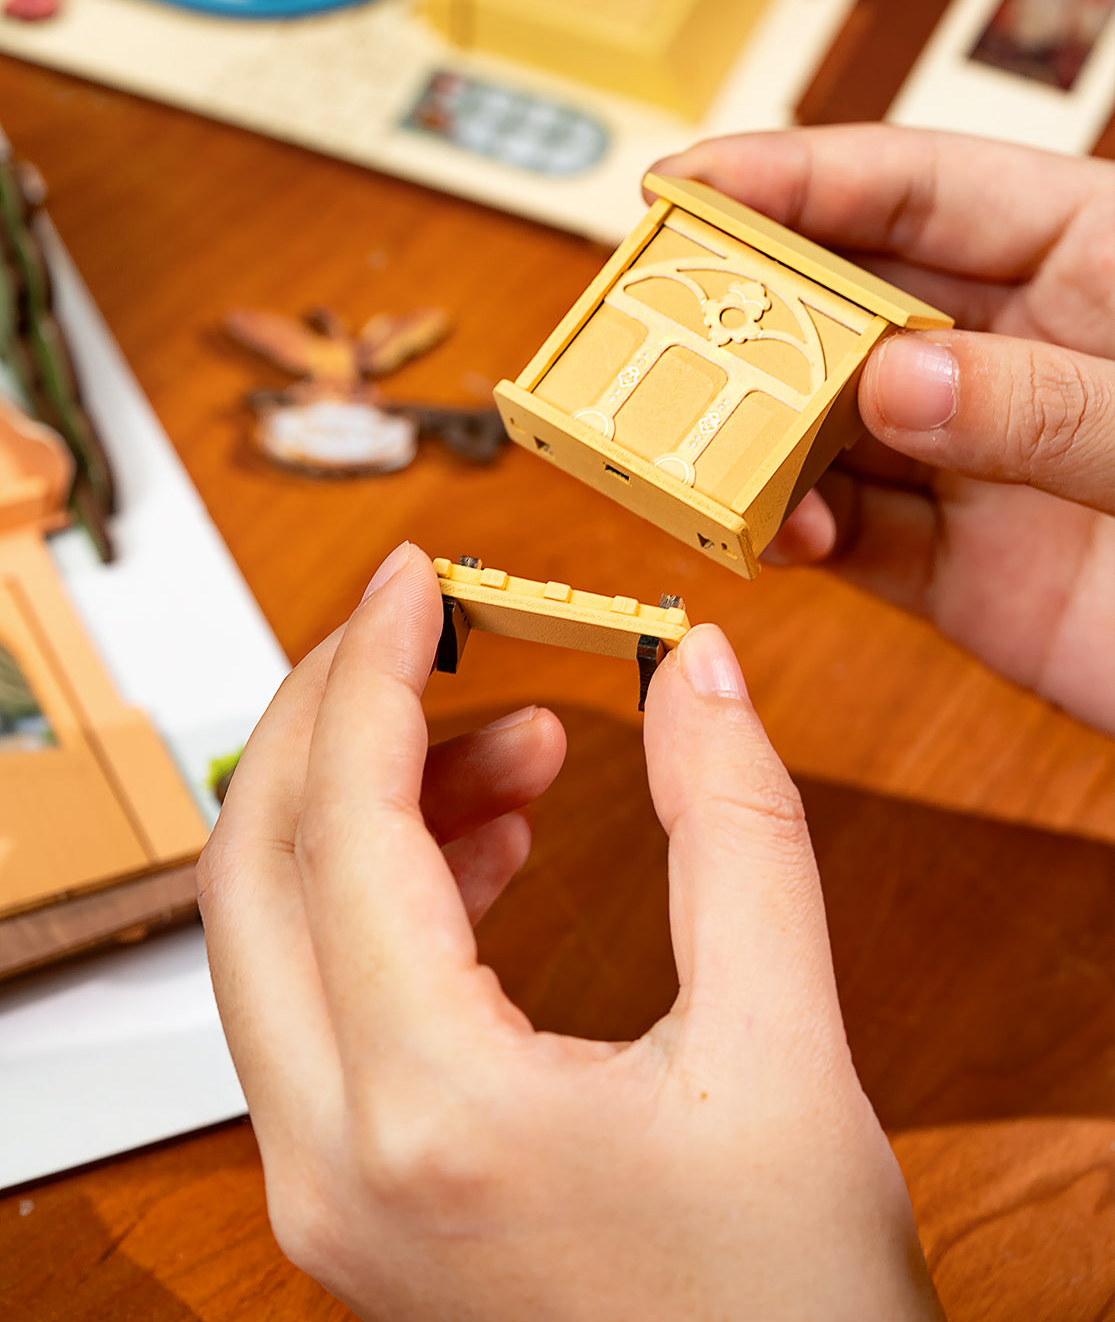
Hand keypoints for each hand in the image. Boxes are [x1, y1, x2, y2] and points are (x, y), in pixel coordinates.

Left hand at [200, 545, 941, 1321]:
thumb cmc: (787, 1315)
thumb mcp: (786, 1052)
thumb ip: (739, 831)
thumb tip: (698, 669)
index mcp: (429, 1118)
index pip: (345, 830)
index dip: (374, 672)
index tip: (417, 575)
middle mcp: (332, 1163)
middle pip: (256, 870)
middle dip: (335, 719)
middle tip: (431, 631)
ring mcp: (325, 1192)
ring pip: (275, 935)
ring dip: (372, 806)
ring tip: (522, 747)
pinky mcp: (352, 1199)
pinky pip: (318, 1000)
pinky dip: (384, 896)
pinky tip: (491, 847)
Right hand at [653, 127, 1114, 732]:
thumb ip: (1056, 401)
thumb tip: (895, 381)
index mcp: (1087, 254)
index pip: (915, 186)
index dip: (793, 175)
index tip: (685, 183)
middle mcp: (1016, 349)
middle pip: (848, 301)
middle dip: (747, 309)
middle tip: (653, 325)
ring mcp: (984, 461)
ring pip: (832, 425)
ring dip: (757, 433)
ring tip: (699, 446)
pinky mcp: (968, 572)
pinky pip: (857, 538)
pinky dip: (801, 533)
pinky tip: (777, 530)